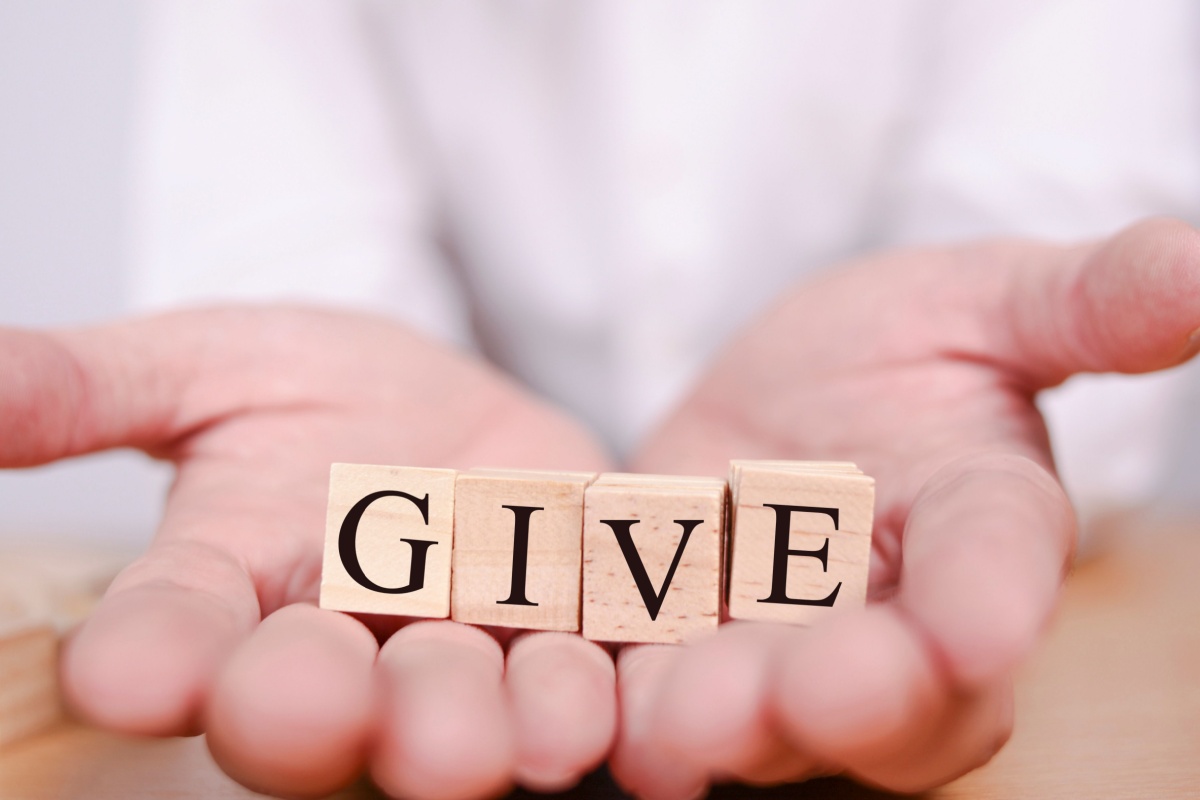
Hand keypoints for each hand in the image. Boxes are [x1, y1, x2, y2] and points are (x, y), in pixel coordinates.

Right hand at [1, 306, 616, 798]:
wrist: (443, 408)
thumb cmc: (312, 394)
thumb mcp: (204, 367)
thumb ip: (90, 388)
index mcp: (236, 585)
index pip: (176, 627)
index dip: (154, 653)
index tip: (130, 671)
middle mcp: (344, 645)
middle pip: (323, 698)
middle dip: (318, 711)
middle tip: (311, 710)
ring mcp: (467, 645)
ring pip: (466, 704)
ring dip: (479, 723)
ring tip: (501, 738)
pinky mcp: (574, 626)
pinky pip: (597, 669)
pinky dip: (612, 691)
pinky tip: (626, 704)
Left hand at [616, 218, 1199, 796]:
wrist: (778, 402)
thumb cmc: (897, 348)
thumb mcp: (977, 300)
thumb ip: (1082, 300)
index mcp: (981, 521)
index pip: (1001, 567)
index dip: (992, 602)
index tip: (974, 628)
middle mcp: (895, 612)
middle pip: (897, 689)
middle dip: (856, 698)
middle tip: (813, 694)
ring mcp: (785, 644)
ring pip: (771, 715)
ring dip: (727, 726)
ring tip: (675, 730)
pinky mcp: (684, 646)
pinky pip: (658, 690)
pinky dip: (629, 705)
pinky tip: (591, 711)